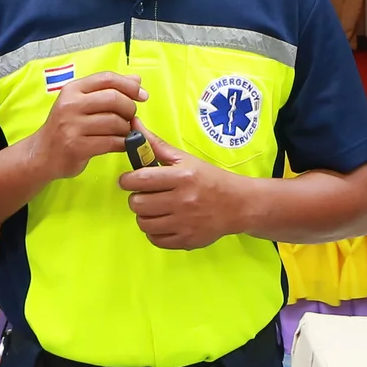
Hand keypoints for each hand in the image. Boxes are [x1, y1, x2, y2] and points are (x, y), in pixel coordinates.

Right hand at [34, 72, 145, 180]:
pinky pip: (112, 142)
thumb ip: (107, 90)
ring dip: (126, 129)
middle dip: (129, 109)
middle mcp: (71, 105)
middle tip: (130, 118)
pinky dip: (123, 144)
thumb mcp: (81, 103)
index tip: (143, 95)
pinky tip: (121, 144)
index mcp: (72, 89)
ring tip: (123, 133)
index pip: (107, 78)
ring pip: (115, 122)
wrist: (42, 154)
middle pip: (114, 99)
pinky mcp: (77, 147)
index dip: (129, 85)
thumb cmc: (66, 126)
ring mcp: (72, 126)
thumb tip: (137, 79)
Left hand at [120, 133, 256, 250]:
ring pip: (144, 223)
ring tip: (154, 208)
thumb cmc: (208, 179)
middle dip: (136, 198)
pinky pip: (155, 240)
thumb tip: (133, 126)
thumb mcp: (185, 159)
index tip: (129, 180)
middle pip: (138, 204)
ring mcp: (185, 223)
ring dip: (144, 215)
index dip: (127, 180)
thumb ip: (156, 145)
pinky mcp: (187, 240)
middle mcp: (183, 201)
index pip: (140, 180)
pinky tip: (163, 221)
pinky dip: (154, 232)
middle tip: (145, 194)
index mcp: (182, 177)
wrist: (238, 204)